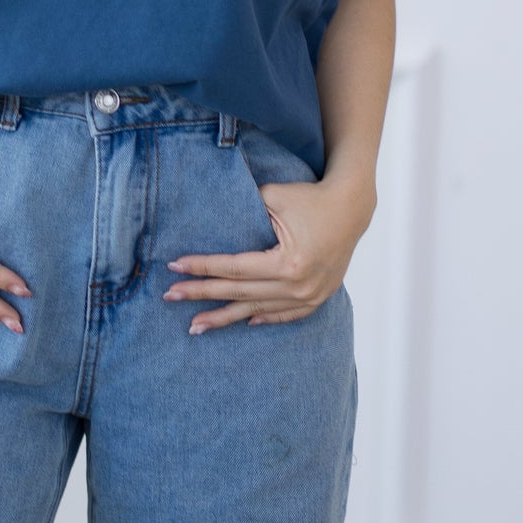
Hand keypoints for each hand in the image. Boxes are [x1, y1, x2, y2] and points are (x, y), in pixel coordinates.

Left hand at [164, 176, 373, 332]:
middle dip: (201, 295)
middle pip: (238, 292)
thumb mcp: (274, 197)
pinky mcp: (317, 298)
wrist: (352, 208)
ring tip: (194, 326)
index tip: (173, 268)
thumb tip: (206, 222)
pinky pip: (284, 315)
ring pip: (256, 310)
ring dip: (224, 317)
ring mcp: (309, 296)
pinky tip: (241, 322)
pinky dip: (262, 318)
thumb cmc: (309, 198)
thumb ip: (242, 211)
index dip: (201, 268)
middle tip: (170, 297)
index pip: (233, 268)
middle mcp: (297, 285)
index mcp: (287, 262)